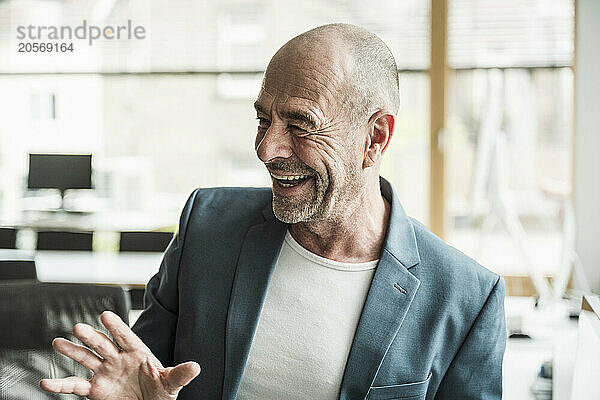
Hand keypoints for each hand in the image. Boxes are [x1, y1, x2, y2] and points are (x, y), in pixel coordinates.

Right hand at [40, 311, 200, 399]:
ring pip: (86, 359)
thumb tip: (196, 367)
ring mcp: (105, 372)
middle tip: (79, 327)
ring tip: (58, 342)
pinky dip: (61, 384)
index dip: (116, 327)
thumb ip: (180, 374)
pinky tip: (47, 381)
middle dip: (92, 337)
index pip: (126, 337)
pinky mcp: (95, 390)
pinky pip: (75, 385)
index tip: (105, 315)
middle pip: (103, 345)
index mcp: (138, 353)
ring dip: (73, 351)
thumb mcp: (172, 384)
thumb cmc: (161, 393)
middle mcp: (118, 359)